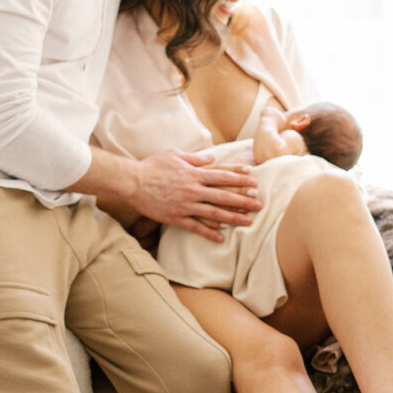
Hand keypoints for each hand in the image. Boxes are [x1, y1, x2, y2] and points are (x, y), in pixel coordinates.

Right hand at [133, 150, 259, 242]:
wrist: (133, 182)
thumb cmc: (153, 166)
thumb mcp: (175, 155)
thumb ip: (196, 158)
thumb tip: (212, 158)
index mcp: (194, 173)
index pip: (223, 176)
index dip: (241, 179)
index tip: (255, 182)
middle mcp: (193, 189)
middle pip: (224, 196)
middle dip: (244, 200)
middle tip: (260, 205)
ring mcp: (186, 205)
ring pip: (214, 214)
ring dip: (233, 218)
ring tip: (248, 222)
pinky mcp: (176, 218)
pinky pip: (196, 227)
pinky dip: (210, 233)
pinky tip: (222, 238)